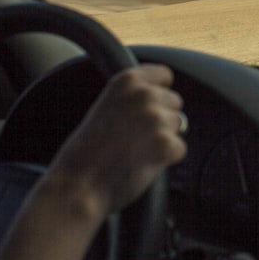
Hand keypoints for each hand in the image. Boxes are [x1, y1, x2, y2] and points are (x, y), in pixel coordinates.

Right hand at [44, 64, 187, 218]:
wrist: (78, 184)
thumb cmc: (86, 152)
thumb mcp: (104, 108)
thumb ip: (131, 98)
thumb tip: (162, 101)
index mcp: (127, 81)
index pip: (164, 74)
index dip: (160, 91)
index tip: (152, 105)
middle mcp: (144, 94)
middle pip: (175, 101)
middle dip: (162, 118)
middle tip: (136, 137)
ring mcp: (156, 118)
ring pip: (179, 125)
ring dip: (164, 138)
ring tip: (136, 151)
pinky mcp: (165, 144)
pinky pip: (180, 148)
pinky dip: (166, 159)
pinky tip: (143, 164)